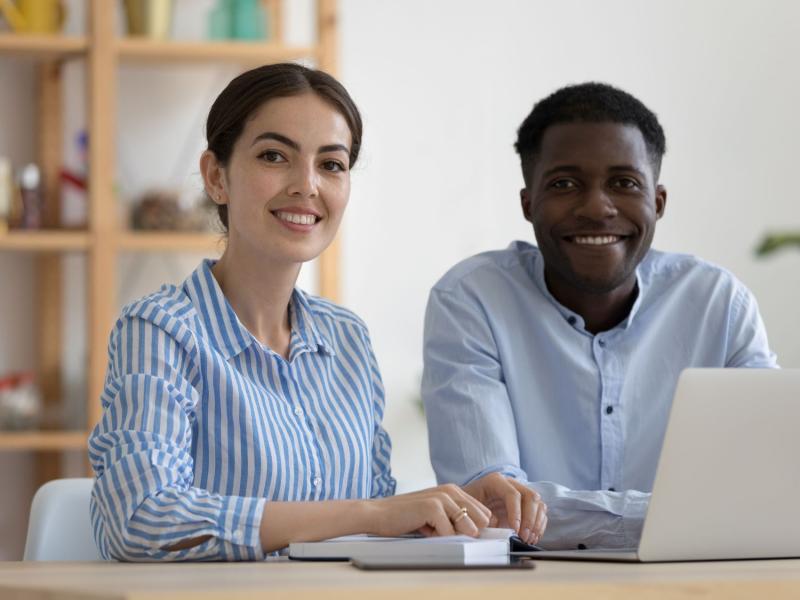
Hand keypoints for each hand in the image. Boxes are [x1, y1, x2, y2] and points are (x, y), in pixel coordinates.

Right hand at [366, 484, 491, 537]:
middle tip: (445, 534)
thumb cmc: (406, 517)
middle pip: (481, 519)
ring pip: (467, 527)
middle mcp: (451, 490)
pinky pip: (449, 532)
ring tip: (432, 530)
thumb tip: (478, 536)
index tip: (464, 537)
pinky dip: (439, 538)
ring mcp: (442, 497)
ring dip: (453, 536)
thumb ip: (455, 521)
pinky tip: (423, 530)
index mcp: (453, 491)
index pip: (484, 513)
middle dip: (469, 533)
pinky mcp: (432, 507)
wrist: (378, 514)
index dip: (478, 529)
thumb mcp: (436, 517)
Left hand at [463, 472, 546, 544]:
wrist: (466, 505)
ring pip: (538, 504)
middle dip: (529, 519)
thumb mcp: (470, 509)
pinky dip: (539, 526)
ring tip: (528, 539)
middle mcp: (511, 483)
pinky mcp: (526, 504)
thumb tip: (497, 532)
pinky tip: (533, 537)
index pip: (513, 494)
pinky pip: (540, 512)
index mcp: (495, 481)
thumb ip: (482, 518)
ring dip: (536, 523)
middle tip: (524, 536)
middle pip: (530, 496)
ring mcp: (520, 492)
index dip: (516, 513)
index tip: (515, 530)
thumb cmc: (467, 506)